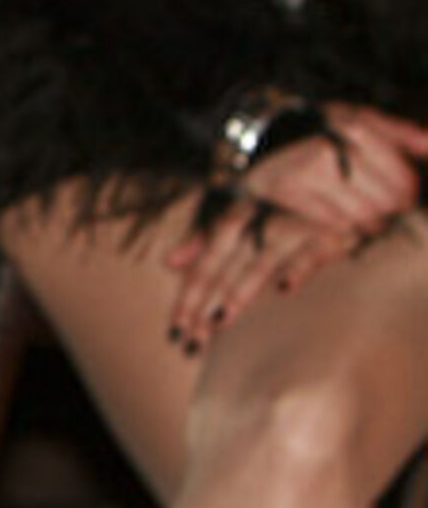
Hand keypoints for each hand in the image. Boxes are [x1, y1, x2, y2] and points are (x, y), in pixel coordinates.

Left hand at [164, 201, 363, 351]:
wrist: (340, 166)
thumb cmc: (283, 196)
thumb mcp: (241, 208)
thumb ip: (204, 237)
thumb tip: (168, 263)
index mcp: (238, 212)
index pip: (208, 259)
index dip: (190, 293)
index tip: (175, 329)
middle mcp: (262, 218)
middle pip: (227, 263)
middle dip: (206, 301)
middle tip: (190, 340)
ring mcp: (295, 225)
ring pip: (261, 259)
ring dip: (241, 289)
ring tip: (219, 320)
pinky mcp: (330, 232)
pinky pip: (312, 249)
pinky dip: (298, 267)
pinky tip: (284, 289)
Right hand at [239, 103, 427, 237]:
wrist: (266, 135)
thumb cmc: (324, 127)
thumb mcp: (361, 119)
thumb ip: (401, 133)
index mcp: (352, 128)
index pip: (403, 180)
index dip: (411, 191)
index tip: (407, 191)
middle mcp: (327, 152)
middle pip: (386, 203)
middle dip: (393, 209)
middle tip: (387, 205)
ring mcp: (304, 175)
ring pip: (362, 219)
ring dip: (372, 222)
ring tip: (367, 211)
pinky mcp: (288, 195)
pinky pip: (335, 225)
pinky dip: (346, 226)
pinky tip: (344, 214)